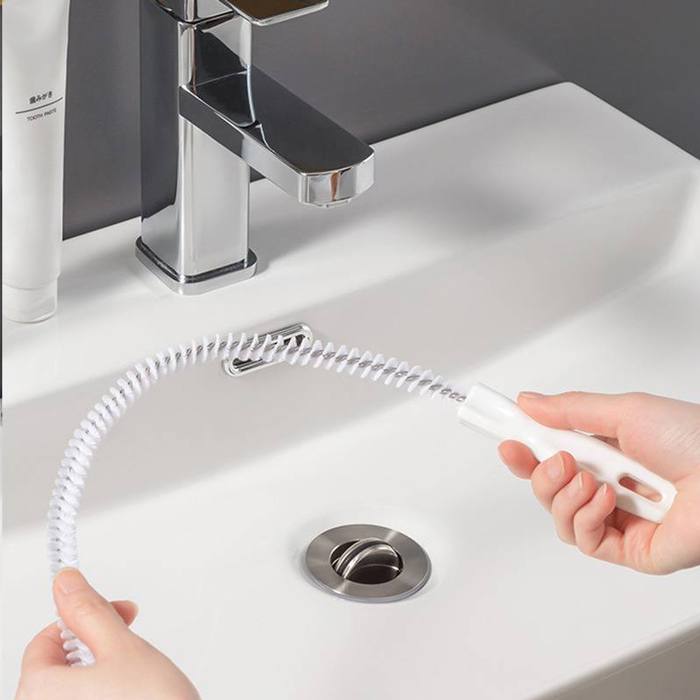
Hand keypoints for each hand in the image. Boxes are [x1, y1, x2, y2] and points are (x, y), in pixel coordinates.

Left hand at [16, 568, 200, 699]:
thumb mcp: (123, 648)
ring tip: (137, 679)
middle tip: (129, 646)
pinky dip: (104, 698)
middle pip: (56, 669)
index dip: (84, 620)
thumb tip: (66, 583)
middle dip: (94, 649)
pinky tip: (133, 698)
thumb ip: (89, 612)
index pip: (44, 641)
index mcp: (37, 694)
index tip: (117, 614)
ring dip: (101, 676)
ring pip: (73, 692)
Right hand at [498, 391, 699, 574]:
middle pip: (548, 486)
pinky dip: (585, 517)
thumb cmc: (695, 439)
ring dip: (563, 494)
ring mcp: (618, 518)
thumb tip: (530, 403)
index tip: (502, 435)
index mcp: (608, 451)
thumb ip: (571, 409)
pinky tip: (607, 500)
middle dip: (539, 472)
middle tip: (557, 457)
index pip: (552, 451)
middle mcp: (610, 484)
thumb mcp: (625, 411)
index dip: (525, 446)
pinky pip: (582, 539)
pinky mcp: (628, 549)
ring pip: (558, 515)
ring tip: (592, 479)